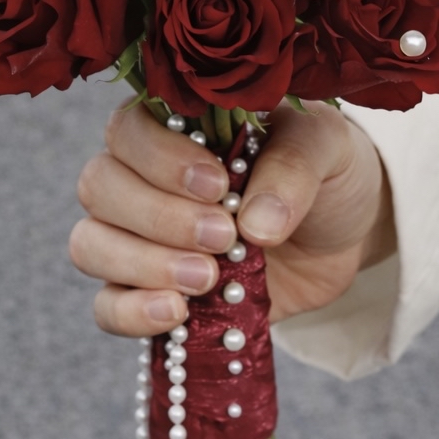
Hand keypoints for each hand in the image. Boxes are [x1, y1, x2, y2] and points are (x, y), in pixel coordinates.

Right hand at [69, 99, 395, 336]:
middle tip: (223, 236)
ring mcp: (140, 236)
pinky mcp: (153, 291)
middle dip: (158, 217)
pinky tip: (175, 314)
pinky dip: (130, 313)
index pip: (128, 131)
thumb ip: (293, 168)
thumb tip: (258, 223)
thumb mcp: (326, 148)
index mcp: (175, 124)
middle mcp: (142, 175)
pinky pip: (107, 305)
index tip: (218, 185)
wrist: (347, 231)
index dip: (160, 159)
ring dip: (141, 264)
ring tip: (206, 278)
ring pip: (91, 244)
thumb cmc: (326, 168)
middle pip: (100, 187)